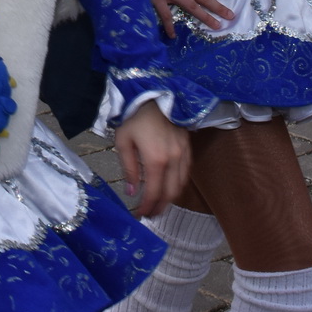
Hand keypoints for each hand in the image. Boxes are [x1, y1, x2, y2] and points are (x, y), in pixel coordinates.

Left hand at [113, 102, 190, 216]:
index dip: (147, 207)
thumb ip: (128, 168)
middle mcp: (173, 160)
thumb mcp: (124, 141)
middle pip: (169, 194)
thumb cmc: (136, 117)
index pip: (153, 193)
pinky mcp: (188, 149)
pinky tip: (169, 188)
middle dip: (159, 208)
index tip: (140, 215)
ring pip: (180, 186)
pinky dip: (178, 186)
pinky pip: (186, 174)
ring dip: (170, 199)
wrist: (157, 96)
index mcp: (155, 160)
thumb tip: (131, 191)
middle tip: (150, 214)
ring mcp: (183, 155)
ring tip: (158, 205)